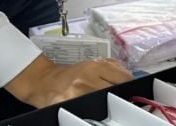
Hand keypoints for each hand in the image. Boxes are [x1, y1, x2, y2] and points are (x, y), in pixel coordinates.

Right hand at [4, 54, 131, 107]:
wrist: (43, 81)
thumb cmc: (69, 74)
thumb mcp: (92, 64)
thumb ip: (113, 67)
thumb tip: (131, 78)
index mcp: (96, 66)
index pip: (125, 78)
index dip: (130, 86)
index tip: (131, 90)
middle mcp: (88, 79)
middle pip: (116, 92)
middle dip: (120, 96)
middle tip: (120, 99)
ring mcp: (78, 94)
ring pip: (104, 103)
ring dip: (107, 104)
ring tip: (104, 103)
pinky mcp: (69, 105)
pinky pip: (89, 110)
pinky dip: (94, 110)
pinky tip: (92, 108)